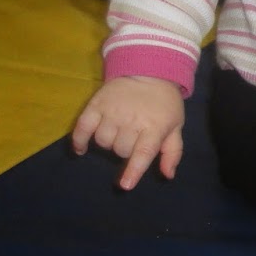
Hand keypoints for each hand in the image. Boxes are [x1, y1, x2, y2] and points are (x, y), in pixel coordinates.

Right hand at [71, 75, 185, 190]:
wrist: (149, 71)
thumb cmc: (164, 104)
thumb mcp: (175, 126)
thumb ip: (172, 152)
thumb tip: (168, 175)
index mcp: (154, 127)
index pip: (143, 151)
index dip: (133, 169)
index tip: (125, 185)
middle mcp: (132, 120)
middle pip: (120, 150)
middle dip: (125, 150)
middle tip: (133, 136)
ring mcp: (112, 111)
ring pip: (102, 141)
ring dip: (108, 142)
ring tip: (117, 131)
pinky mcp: (96, 104)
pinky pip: (82, 128)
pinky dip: (79, 140)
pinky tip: (82, 148)